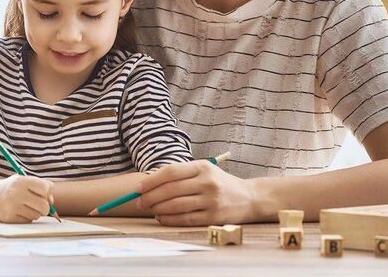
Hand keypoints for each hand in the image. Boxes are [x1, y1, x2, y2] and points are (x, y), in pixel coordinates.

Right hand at [0, 175, 53, 223]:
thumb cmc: (14, 188)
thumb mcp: (25, 180)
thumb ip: (41, 186)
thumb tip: (52, 202)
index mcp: (21, 181)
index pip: (45, 188)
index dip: (47, 193)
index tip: (44, 195)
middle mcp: (16, 193)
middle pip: (44, 206)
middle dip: (46, 208)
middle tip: (41, 206)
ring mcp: (12, 206)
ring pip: (36, 215)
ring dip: (36, 213)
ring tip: (27, 207)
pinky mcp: (9, 218)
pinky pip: (28, 221)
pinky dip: (28, 217)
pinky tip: (20, 211)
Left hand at [135, 160, 255, 225]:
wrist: (250, 197)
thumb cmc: (220, 183)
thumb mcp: (203, 171)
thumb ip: (181, 174)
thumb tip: (149, 182)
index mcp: (202, 167)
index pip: (170, 172)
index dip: (151, 181)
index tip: (138, 188)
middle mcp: (207, 182)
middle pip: (170, 190)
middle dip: (150, 197)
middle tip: (139, 202)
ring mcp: (211, 200)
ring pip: (176, 205)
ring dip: (158, 209)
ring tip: (150, 210)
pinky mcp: (214, 217)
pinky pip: (185, 219)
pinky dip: (170, 219)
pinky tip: (162, 218)